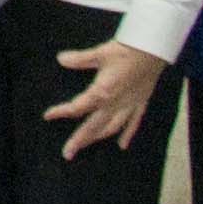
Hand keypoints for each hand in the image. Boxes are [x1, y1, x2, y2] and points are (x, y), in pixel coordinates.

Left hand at [49, 35, 170, 159]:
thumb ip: (80, 59)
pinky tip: (122, 145)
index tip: (47, 116)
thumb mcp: (101, 53)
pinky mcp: (140, 103)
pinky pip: (134, 123)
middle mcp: (115, 104)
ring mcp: (129, 105)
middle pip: (93, 126)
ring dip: (98, 138)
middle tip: (67, 153)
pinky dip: (127, 135)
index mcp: (102, 93)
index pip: (77, 107)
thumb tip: (61, 59)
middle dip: (79, 140)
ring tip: (87, 145)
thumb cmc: (128, 50)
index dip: (61, 112)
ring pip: (111, 128)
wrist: (155, 50)